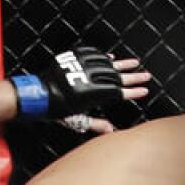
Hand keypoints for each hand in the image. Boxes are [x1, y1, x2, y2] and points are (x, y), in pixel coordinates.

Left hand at [13, 49, 149, 119]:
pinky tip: (113, 57)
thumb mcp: (77, 120)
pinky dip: (104, 56)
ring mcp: (82, 66)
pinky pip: (93, 54)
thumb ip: (95, 123)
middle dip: (133, 76)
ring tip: (135, 63)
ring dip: (122, 64)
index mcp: (92, 94)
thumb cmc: (56, 110)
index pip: (118, 92)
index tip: (143, 91)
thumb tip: (111, 130)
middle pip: (117, 76)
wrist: (38, 94)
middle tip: (145, 75)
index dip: (132, 92)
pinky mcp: (74, 57)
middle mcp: (89, 78)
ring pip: (107, 62)